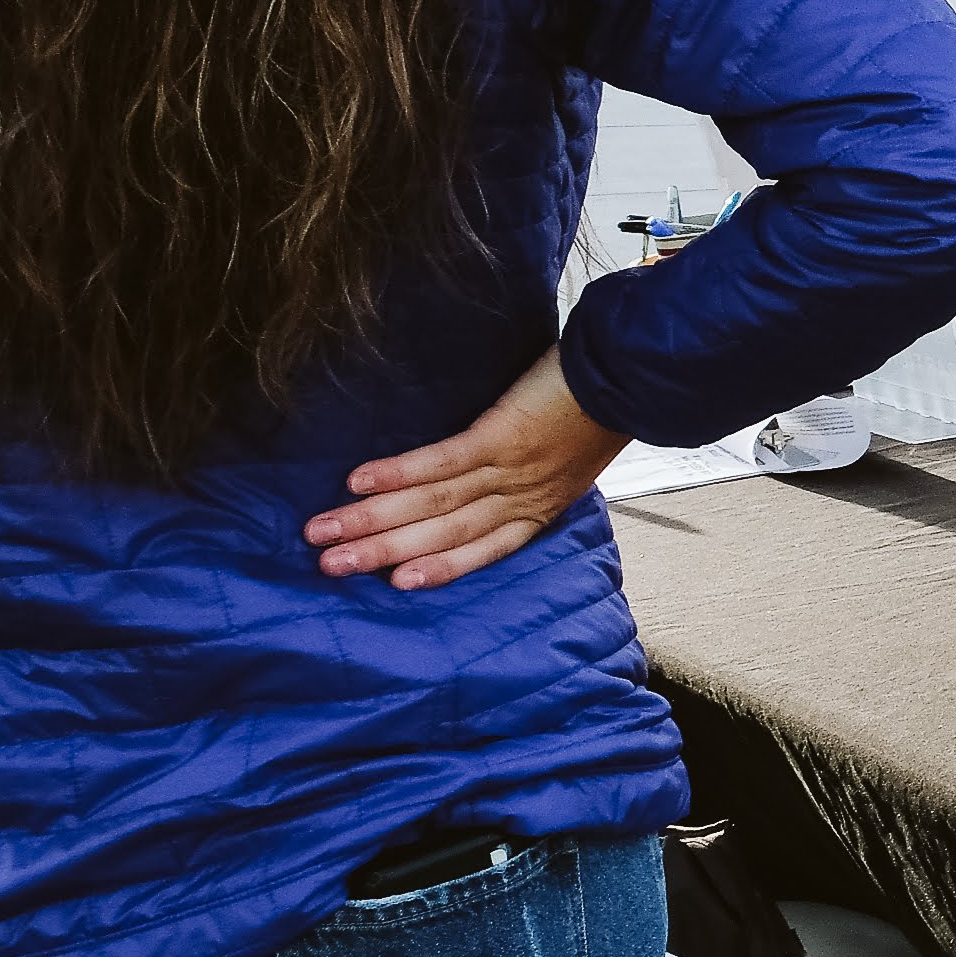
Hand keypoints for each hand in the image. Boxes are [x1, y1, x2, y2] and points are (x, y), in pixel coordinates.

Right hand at [306, 349, 625, 590]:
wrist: (631, 373)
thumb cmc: (599, 408)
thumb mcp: (570, 457)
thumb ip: (530, 473)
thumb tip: (485, 475)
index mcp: (540, 507)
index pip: (484, 548)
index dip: (439, 568)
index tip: (395, 583)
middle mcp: (522, 498)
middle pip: (444, 534)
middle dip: (383, 552)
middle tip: (328, 566)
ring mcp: (510, 470)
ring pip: (433, 504)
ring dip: (373, 520)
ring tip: (324, 532)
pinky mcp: (501, 436)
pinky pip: (441, 463)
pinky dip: (398, 474)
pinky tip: (357, 482)